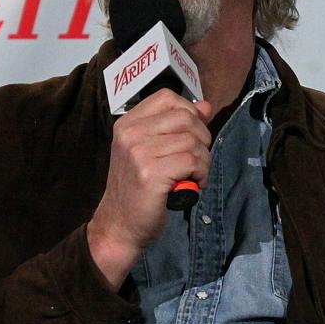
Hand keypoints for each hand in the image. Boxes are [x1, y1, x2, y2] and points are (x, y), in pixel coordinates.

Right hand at [87, 90, 212, 288]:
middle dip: (202, 139)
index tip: (191, 134)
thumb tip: (205, 105)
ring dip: (203, 161)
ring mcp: (138, 152)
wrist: (119, 226)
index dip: (189, 112)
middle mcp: (130, 133)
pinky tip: (191, 184)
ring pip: (193, 141)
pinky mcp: (150, 172)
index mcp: (128, 123)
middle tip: (195, 160)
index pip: (168, 98)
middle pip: (186, 118)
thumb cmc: (139, 188)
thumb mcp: (153, 151)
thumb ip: (177, 127)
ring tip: (192, 175)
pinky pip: (193, 161)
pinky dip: (201, 174)